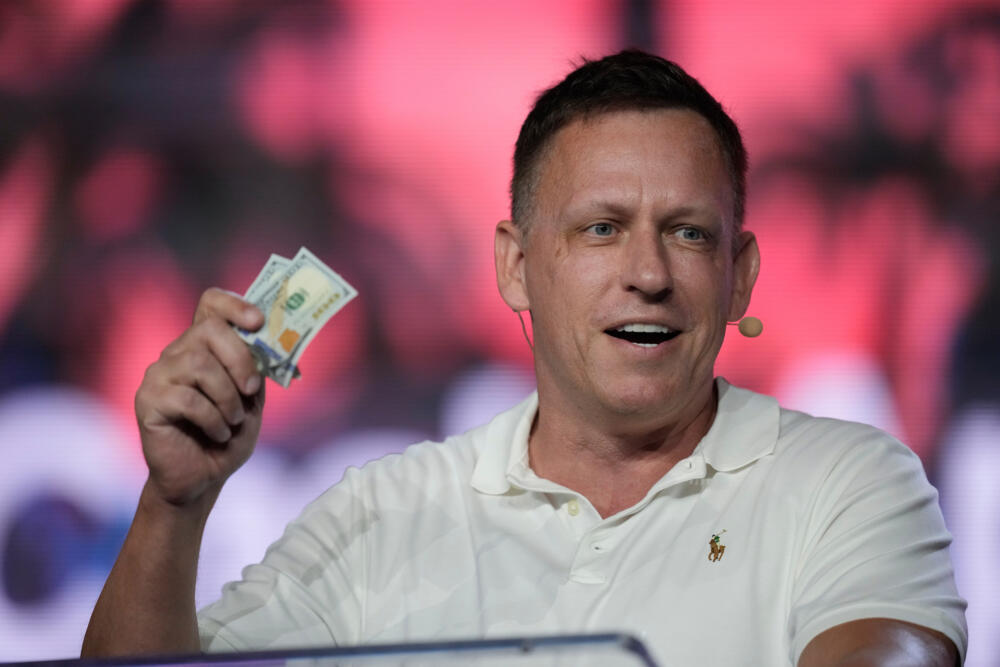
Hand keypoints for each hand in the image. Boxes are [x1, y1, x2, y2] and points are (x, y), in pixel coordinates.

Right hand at [135, 288, 265, 507]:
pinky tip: (218, 433)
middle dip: (240, 360)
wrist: (203, 477)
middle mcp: (177, 352)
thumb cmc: (230, 433)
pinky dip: (213, 419)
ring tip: (233, 420)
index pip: (210, 303)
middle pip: (209, 330)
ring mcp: (158, 375)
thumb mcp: (252, 397)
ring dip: (228, 397)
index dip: (234, 304)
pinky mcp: (148, 401)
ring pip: (199, 365)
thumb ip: (256, 367)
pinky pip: (187, 398)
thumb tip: (271, 341)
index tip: (258, 321)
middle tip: (252, 390)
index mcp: (204, 346)